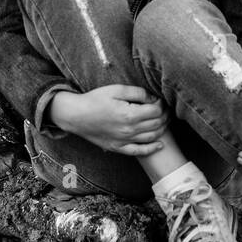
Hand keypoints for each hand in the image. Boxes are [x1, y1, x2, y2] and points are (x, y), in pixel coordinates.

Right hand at [49, 85, 170, 155]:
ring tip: (164, 121)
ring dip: (162, 129)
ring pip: (152, 137)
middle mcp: (129, 130)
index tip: (159, 99)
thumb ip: (138, 93)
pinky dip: (152, 149)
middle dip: (165, 116)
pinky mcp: (119, 147)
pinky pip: (139, 151)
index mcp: (130, 114)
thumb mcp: (116, 89)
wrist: (76, 115)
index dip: (162, 104)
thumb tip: (153, 99)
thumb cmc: (95, 99)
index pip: (156, 111)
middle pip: (157, 124)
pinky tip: (160, 145)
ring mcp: (124, 141)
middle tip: (165, 109)